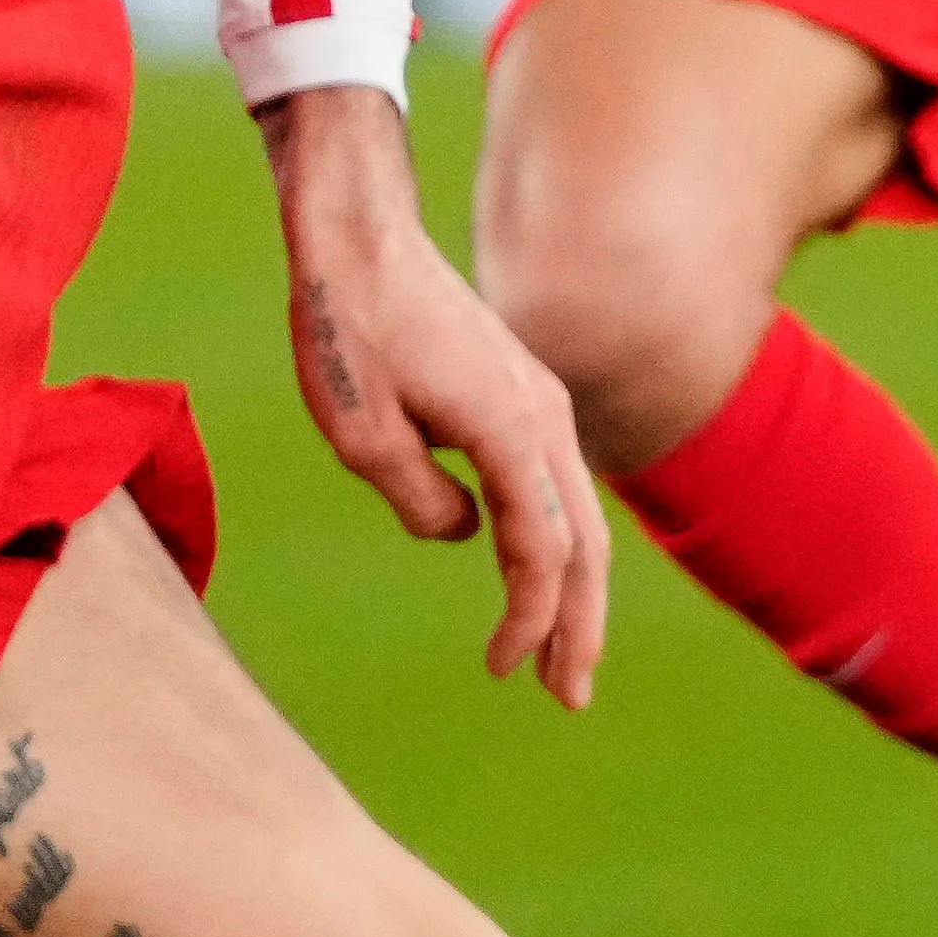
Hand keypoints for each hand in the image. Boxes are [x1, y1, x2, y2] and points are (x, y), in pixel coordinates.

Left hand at [255, 87, 605, 701]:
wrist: (358, 240)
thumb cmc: (350, 330)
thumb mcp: (362, 436)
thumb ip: (418, 501)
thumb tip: (462, 535)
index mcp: (512, 430)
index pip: (542, 550)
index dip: (528, 619)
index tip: (496, 668)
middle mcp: (545, 417)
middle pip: (587, 543)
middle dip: (580, 625)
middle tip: (568, 696)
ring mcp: (540, 402)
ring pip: (580, 514)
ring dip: (573, 590)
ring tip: (557, 657)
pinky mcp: (521, 396)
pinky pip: (556, 486)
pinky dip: (556, 543)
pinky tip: (530, 577)